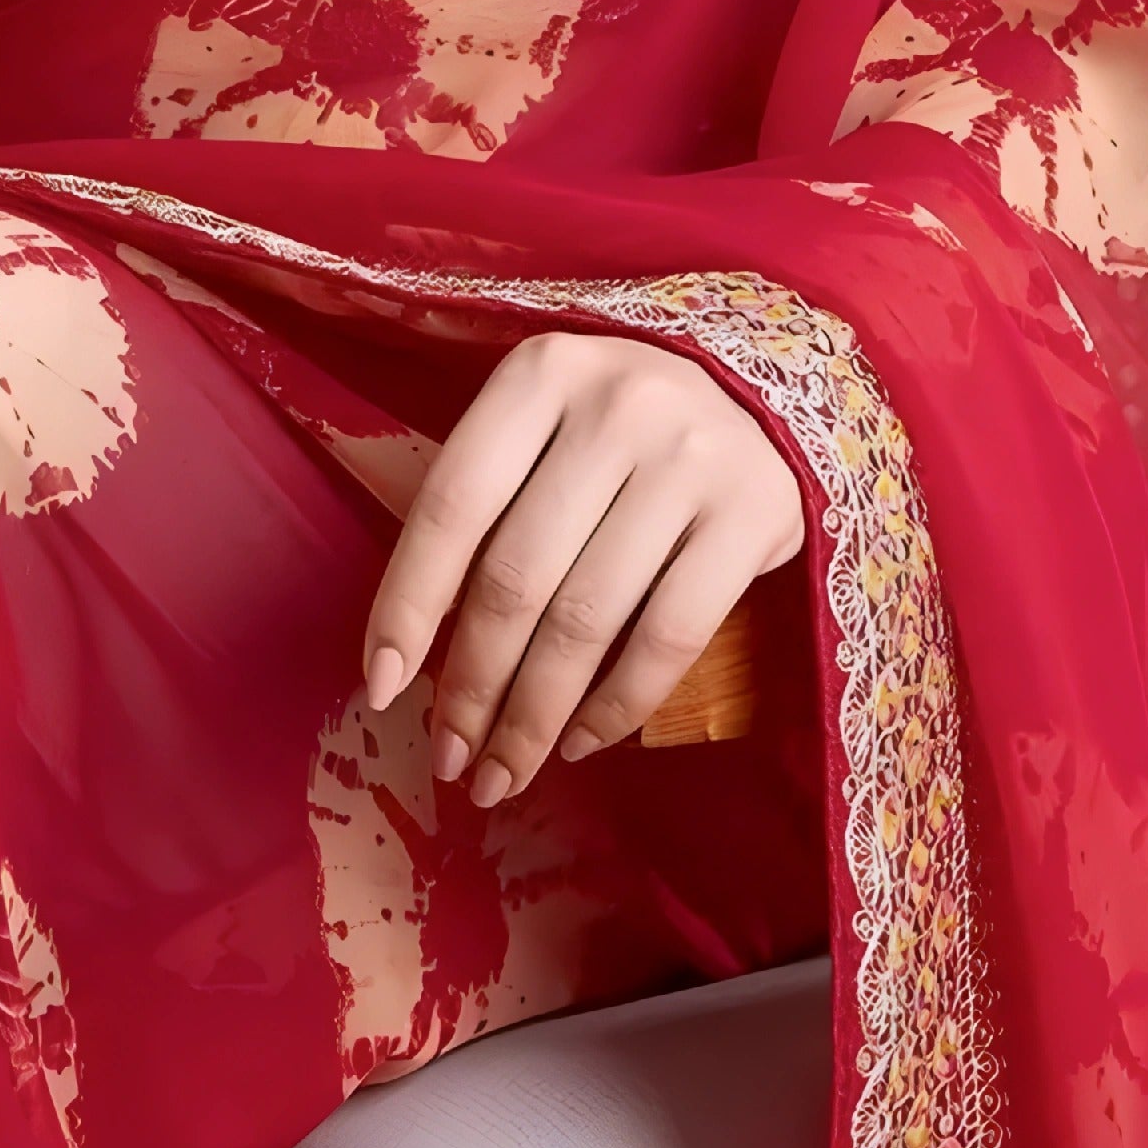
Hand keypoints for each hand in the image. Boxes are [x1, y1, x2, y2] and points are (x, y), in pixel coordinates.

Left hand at [362, 332, 806, 803]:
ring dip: (534, 718)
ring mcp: (691, 459)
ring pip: (586, 619)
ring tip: (503, 773)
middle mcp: (616, 407)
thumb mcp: (548, 424)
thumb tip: (408, 650)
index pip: (451, 505)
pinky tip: (582, 743)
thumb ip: (488, 502)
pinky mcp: (755, 515)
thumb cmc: (624, 428)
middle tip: (452, 761)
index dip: (407, 604)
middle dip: (472, 687)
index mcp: (541, 374)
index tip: (380, 690)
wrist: (767, 398)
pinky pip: (669, 637)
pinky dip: (616, 705)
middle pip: (515, 576)